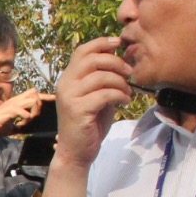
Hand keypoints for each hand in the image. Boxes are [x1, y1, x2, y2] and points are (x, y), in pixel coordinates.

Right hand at [0, 88, 45, 135]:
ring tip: (26, 121)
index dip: (45, 96)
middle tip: (33, 117)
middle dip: (38, 106)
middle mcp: (15, 100)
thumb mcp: (12, 125)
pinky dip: (26, 119)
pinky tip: (20, 124)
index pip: (33, 93)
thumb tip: (26, 130)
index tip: (54, 98)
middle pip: (35, 94)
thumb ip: (19, 124)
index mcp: (16, 101)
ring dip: (33, 113)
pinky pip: (25, 112)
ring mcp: (12, 104)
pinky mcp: (10, 111)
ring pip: (32, 101)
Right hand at [51, 38, 133, 170]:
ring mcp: (70, 97)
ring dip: (120, 82)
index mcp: (68, 78)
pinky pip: (104, 94)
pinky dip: (119, 95)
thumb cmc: (89, 124)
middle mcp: (65, 84)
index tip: (119, 44)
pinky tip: (124, 102)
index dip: (101, 43)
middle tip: (130, 72)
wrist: (76, 152)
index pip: (82, 51)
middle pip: (92, 59)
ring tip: (127, 92)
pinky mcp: (78, 110)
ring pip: (101, 76)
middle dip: (116, 62)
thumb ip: (104, 78)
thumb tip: (120, 57)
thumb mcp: (97, 96)